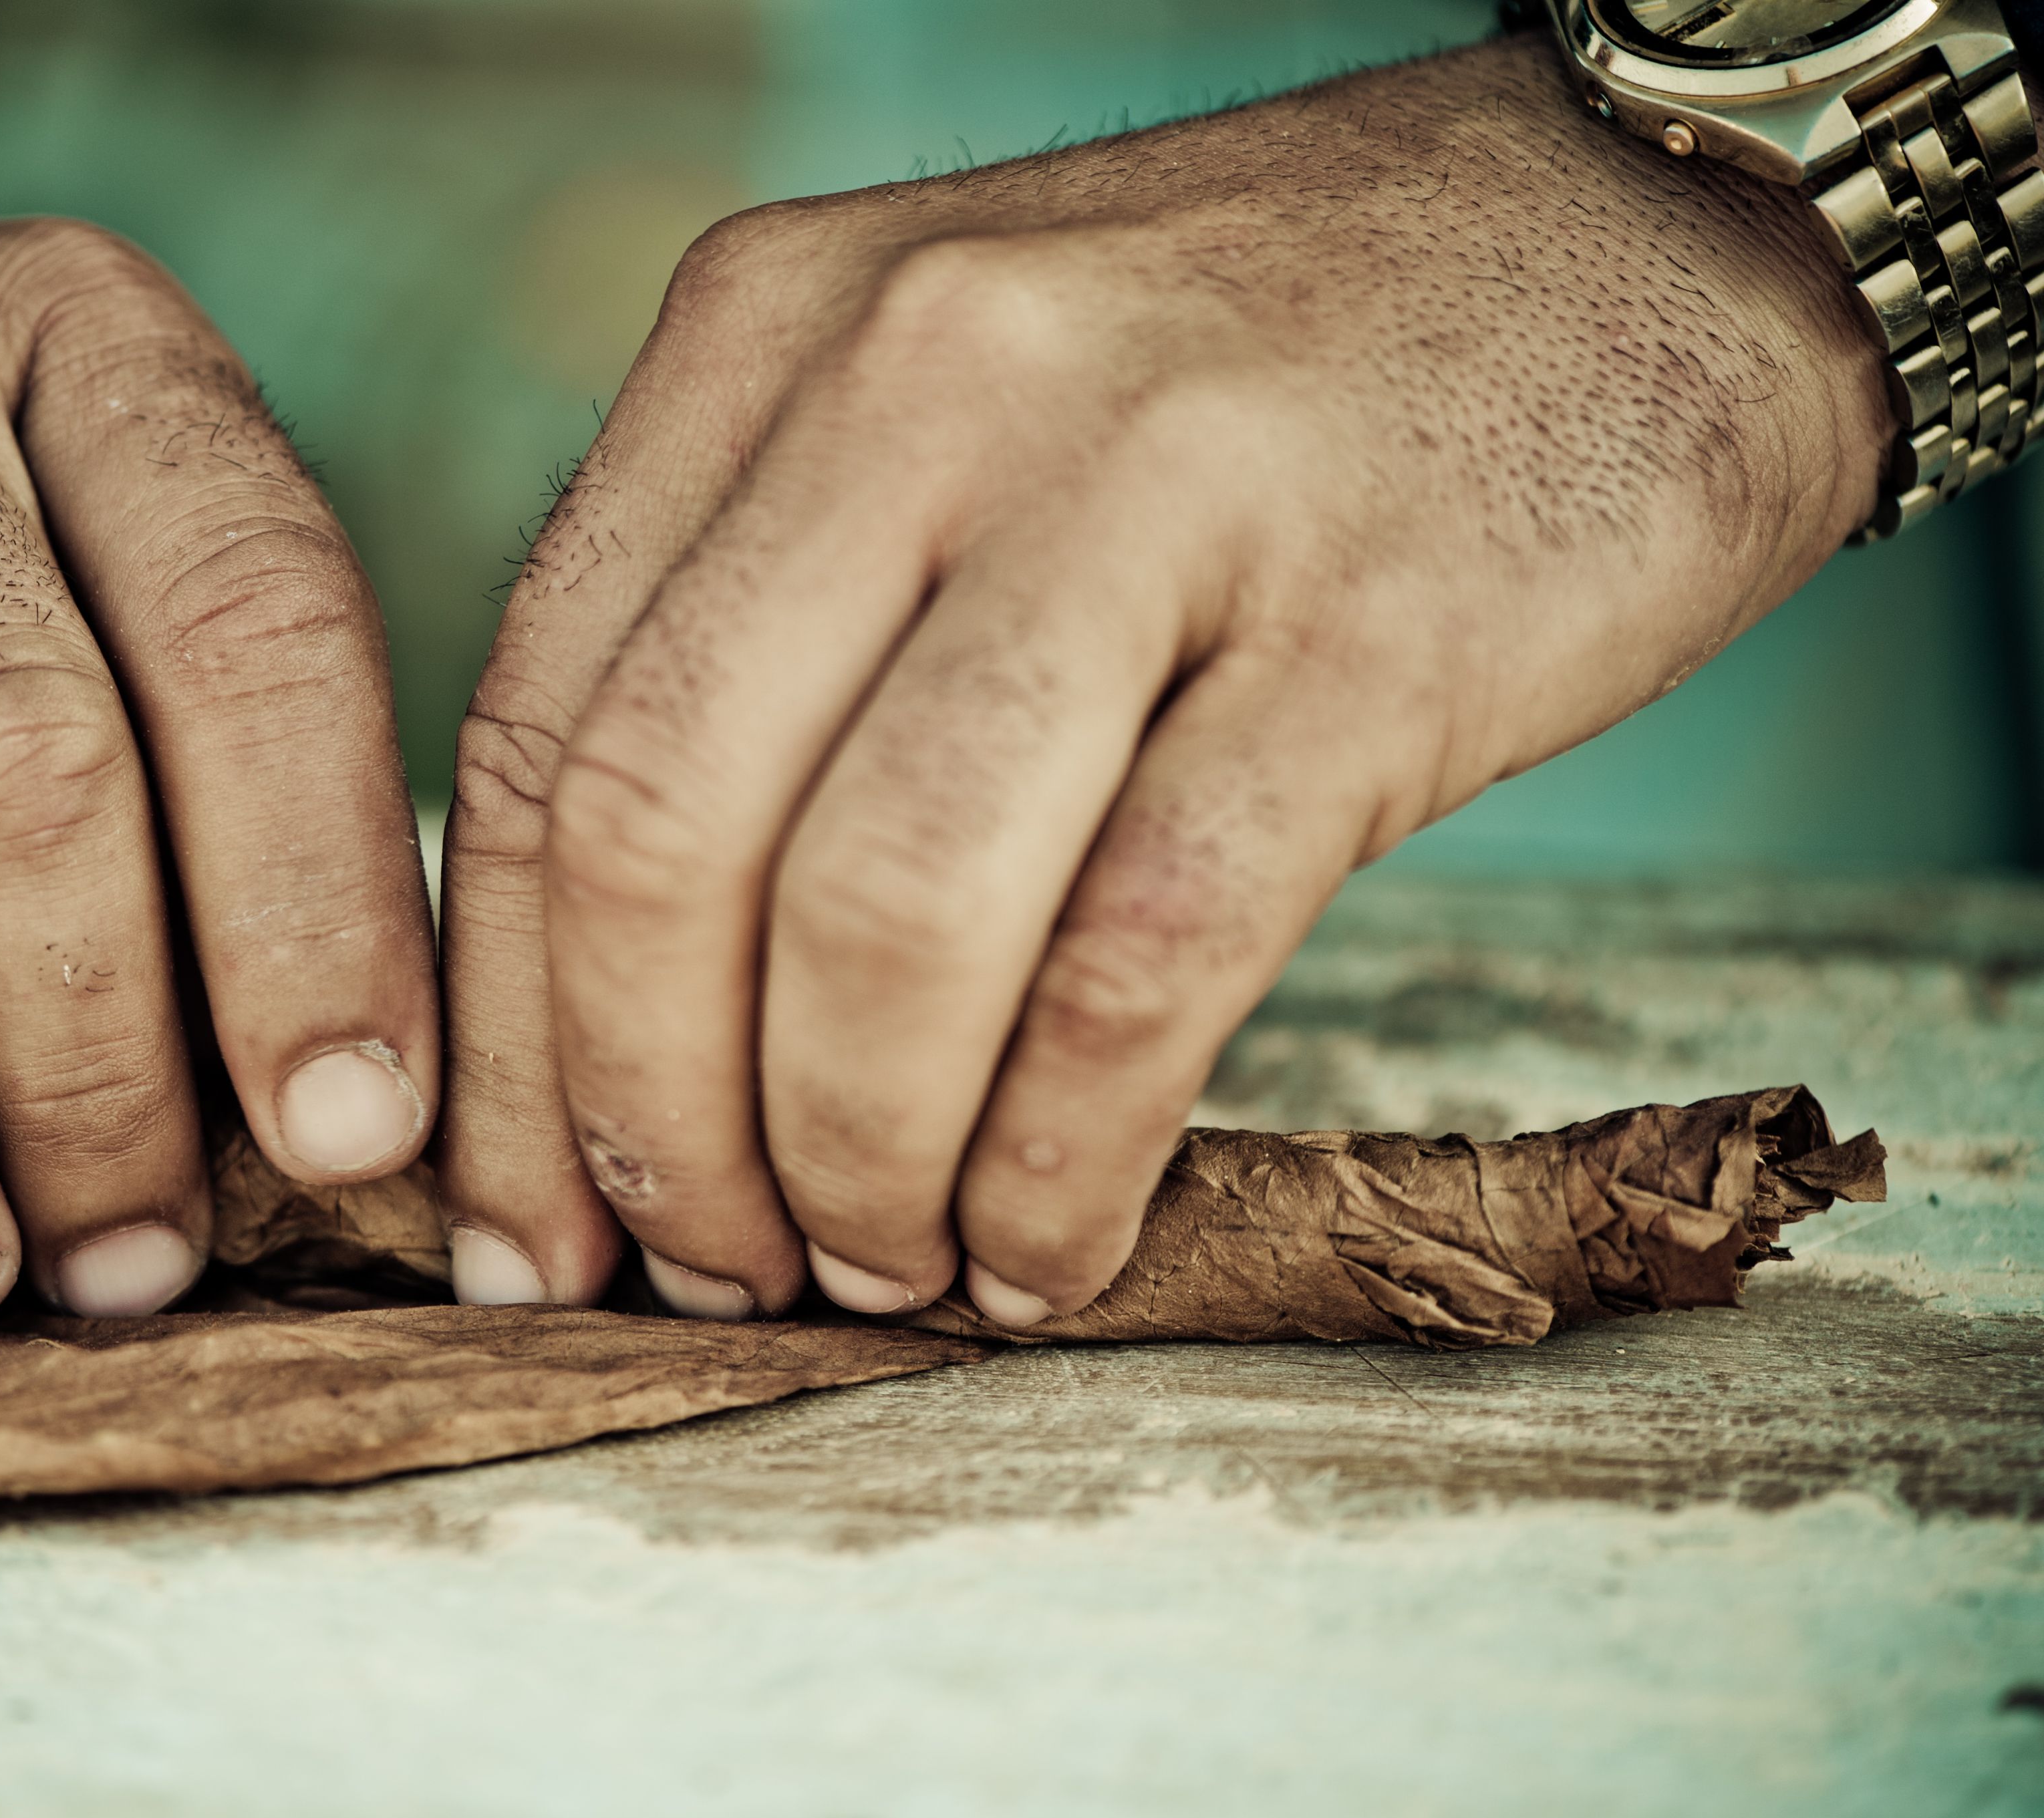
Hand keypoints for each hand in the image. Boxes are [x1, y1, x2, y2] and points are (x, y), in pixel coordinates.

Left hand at [435, 35, 1887, 1322]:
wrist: (1624, 232)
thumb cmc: (1244, 389)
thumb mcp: (937, 414)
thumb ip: (759, 644)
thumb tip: (606, 1025)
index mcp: (769, 330)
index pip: (531, 737)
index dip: (507, 1035)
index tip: (524, 1225)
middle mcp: (921, 375)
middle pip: (661, 836)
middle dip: (649, 1125)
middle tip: (707, 1271)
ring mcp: (1148, 486)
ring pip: (885, 916)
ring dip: (850, 1163)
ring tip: (882, 1271)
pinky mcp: (1367, 628)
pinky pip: (1138, 965)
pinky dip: (1059, 1162)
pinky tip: (1044, 1249)